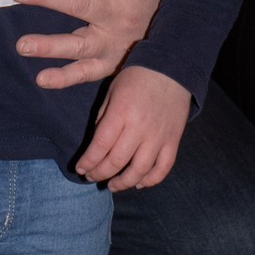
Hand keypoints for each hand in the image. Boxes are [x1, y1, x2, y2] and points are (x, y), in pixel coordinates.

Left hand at [13, 0, 165, 88]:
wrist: (187, 25)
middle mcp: (122, 13)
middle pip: (81, 5)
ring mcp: (116, 42)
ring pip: (80, 45)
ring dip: (50, 45)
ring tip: (21, 45)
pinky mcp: (112, 64)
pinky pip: (87, 74)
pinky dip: (65, 78)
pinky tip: (41, 78)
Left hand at [77, 64, 190, 190]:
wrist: (172, 69)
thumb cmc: (136, 78)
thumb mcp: (111, 92)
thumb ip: (103, 118)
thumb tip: (96, 145)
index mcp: (121, 113)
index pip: (100, 146)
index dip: (88, 162)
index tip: (80, 169)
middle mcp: (139, 128)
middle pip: (117, 161)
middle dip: (100, 173)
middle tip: (91, 177)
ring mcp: (158, 136)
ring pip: (140, 170)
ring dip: (124, 183)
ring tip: (112, 186)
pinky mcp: (173, 140)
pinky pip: (163, 168)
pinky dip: (151, 180)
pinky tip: (139, 183)